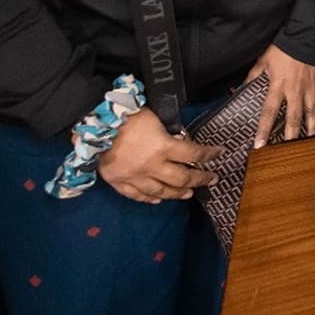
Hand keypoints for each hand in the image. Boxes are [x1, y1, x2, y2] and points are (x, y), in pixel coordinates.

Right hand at [97, 111, 221, 203]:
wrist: (94, 127)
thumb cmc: (126, 115)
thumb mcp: (155, 116)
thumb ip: (170, 129)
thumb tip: (181, 137)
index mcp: (163, 147)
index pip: (194, 153)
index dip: (209, 154)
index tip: (220, 153)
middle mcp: (152, 166)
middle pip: (182, 178)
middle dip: (200, 179)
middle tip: (211, 180)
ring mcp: (135, 177)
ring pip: (162, 191)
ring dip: (178, 193)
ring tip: (189, 193)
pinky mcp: (119, 182)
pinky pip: (138, 195)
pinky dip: (150, 198)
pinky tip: (158, 199)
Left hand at [245, 44, 314, 146]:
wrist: (305, 35)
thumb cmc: (282, 48)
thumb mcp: (263, 61)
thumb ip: (252, 77)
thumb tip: (238, 89)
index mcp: (278, 86)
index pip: (269, 112)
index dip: (264, 130)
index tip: (260, 144)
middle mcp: (295, 90)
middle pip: (293, 117)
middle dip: (290, 135)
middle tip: (289, 149)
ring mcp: (309, 87)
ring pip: (310, 111)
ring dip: (310, 127)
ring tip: (310, 139)